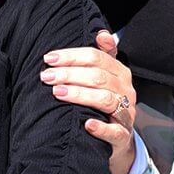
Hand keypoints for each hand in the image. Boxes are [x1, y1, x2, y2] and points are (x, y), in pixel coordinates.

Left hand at [40, 30, 136, 173]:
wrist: (118, 140)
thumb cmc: (105, 103)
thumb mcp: (105, 77)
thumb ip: (102, 55)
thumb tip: (100, 33)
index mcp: (120, 72)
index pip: (96, 57)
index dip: (72, 56)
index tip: (49, 58)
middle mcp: (125, 90)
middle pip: (98, 76)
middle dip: (69, 74)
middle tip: (47, 76)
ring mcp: (126, 113)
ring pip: (105, 99)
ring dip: (79, 95)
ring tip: (57, 92)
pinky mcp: (123, 136)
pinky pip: (114, 131)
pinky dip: (101, 128)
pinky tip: (86, 124)